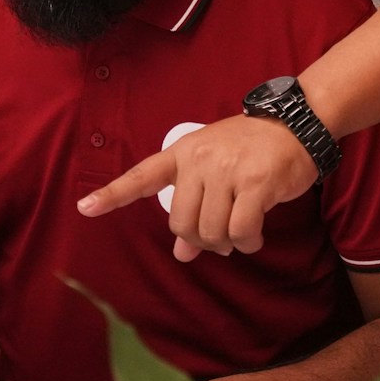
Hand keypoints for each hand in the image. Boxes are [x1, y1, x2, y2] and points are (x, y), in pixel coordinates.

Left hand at [78, 115, 317, 261]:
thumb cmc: (251, 149)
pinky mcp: (256, 183)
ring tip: (241, 236)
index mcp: (183, 153)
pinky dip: (247, 242)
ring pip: (212, 231)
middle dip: (201, 240)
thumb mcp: (216, 171)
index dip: (113, 194)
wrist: (295, 125)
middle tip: (220, 239)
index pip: (143, 175)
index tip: (84, 208)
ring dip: (227, 244)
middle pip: (182, 223)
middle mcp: (200, 160)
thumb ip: (196, 210)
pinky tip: (254, 238)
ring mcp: (228, 170)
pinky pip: (241, 230)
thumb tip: (182, 255)